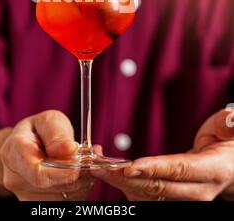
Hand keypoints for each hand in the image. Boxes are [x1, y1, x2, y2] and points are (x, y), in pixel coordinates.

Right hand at [0, 110, 94, 200]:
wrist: (27, 145)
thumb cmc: (38, 131)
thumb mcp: (48, 120)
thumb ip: (57, 133)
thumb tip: (68, 150)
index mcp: (13, 152)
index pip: (37, 173)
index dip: (62, 173)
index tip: (80, 164)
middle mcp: (14, 178)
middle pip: (52, 187)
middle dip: (77, 173)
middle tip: (90, 157)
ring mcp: (24, 195)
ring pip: (61, 198)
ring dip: (80, 182)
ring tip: (84, 162)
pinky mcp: (36, 204)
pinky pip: (64, 202)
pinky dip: (78, 189)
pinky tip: (79, 174)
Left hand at [92, 108, 233, 200]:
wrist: (231, 165)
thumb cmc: (227, 142)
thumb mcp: (228, 129)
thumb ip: (228, 124)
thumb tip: (232, 119)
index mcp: (212, 171)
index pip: (179, 171)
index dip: (153, 169)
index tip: (129, 167)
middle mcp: (198, 191)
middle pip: (158, 187)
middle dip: (126, 178)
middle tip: (100, 167)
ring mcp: (185, 199)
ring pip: (148, 195)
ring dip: (121, 183)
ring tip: (98, 168)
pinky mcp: (173, 199)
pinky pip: (147, 196)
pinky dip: (127, 185)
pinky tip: (110, 173)